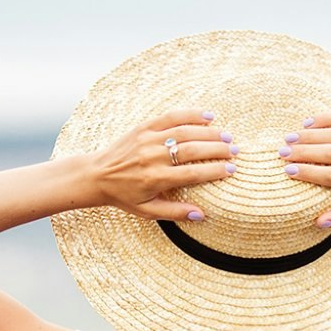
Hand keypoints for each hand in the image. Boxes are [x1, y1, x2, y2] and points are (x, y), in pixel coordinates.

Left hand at [88, 108, 237, 221]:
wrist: (96, 175)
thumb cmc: (123, 196)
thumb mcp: (147, 211)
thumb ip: (174, 213)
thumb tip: (202, 215)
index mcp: (155, 179)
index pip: (192, 173)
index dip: (214, 171)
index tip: (231, 170)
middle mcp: (152, 157)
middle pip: (192, 149)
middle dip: (217, 149)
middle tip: (234, 151)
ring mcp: (148, 139)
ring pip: (184, 131)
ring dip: (209, 132)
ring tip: (227, 136)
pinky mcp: (144, 127)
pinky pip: (170, 117)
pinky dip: (190, 114)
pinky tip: (208, 116)